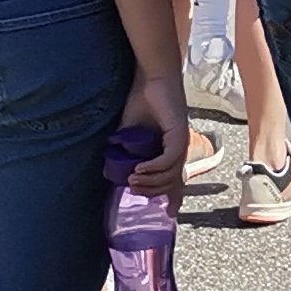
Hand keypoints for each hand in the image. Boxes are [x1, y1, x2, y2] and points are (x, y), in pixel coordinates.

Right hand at [119, 69, 192, 195]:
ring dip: (151, 181)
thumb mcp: (129, 132)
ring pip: (171, 174)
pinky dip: (154, 168)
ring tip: (132, 180)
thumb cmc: (141, 99)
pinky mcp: (179, 134)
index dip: (174, 198)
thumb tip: (109, 169)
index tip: (168, 214)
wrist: (150, 76)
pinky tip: (139, 169)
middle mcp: (180, 148)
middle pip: (173, 182)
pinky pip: (169, 160)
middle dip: (153, 192)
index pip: (177, 180)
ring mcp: (182, 142)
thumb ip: (124, 150)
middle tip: (132, 190)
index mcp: (171, 149)